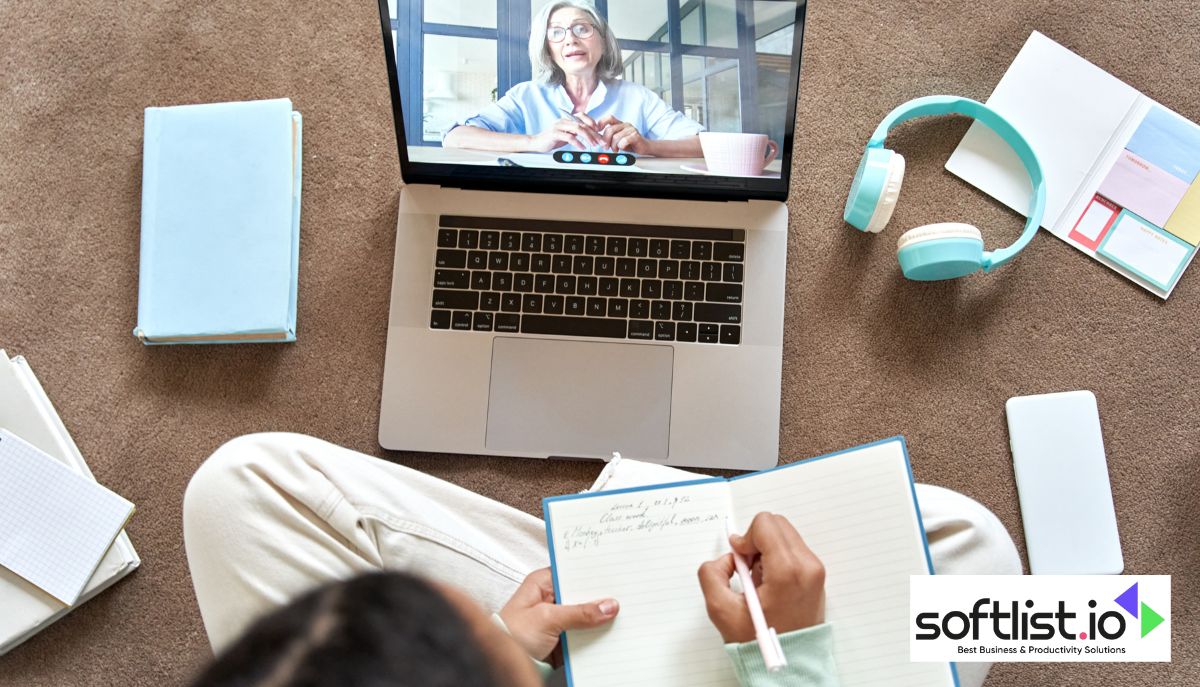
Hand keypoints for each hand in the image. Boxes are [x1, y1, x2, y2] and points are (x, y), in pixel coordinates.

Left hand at [498, 568, 618, 660]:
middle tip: (623, 598)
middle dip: (600, 599)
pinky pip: (585, 635)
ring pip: (587, 616)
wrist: (501, 665)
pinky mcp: (564, 639)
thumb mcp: (547, 619)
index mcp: (543, 583)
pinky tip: (610, 636)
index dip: (593, 573)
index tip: (615, 574)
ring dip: (600, 620)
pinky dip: (595, 637)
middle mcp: (552, 599)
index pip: (573, 572)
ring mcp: (559, 620)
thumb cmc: (510, 636)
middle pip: (583, 595)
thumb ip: (579, 612)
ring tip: (622, 618)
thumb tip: (607, 605)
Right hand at [527, 116, 602, 151]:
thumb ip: (576, 133)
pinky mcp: (555, 133)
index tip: (600, 132)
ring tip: (594, 145)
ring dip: (588, 137)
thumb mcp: (567, 135)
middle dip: (594, 133)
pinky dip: (577, 143)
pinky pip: (569, 137)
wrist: (537, 143)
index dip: (593, 123)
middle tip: (601, 142)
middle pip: (583, 124)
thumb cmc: (552, 140)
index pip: (583, 116)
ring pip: (578, 128)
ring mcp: (559, 126)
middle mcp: (564, 120)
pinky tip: (582, 148)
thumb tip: (590, 135)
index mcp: (567, 119)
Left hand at [596, 115, 648, 153]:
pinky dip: (621, 146)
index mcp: (620, 123)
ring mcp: (631, 129)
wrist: (645, 147)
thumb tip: (598, 139)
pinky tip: (622, 148)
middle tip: (606, 147)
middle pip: (610, 130)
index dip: (601, 123)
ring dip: (613, 146)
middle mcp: (625, 124)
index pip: (609, 118)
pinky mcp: (636, 136)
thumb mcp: (617, 139)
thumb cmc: (630, 144)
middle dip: (605, 140)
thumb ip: (609, 137)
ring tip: (615, 150)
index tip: (598, 131)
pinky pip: (624, 141)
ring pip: (616, 137)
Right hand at [697, 513, 825, 643]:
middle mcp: (808, 566)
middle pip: (776, 524)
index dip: (745, 538)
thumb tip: (727, 558)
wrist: (790, 663)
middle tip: (747, 570)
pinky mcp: (816, 575)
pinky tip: (769, 584)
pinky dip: (776, 558)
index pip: (765, 524)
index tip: (740, 559)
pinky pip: (793, 549)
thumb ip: (712, 574)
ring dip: (766, 550)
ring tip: (759, 580)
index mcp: (788, 571)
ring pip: (784, 535)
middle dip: (756, 542)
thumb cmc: (761, 643)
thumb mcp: (722, 610)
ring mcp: (815, 571)